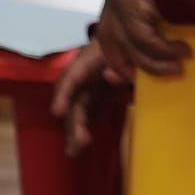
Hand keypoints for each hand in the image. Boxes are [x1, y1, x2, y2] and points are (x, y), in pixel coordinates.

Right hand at [49, 38, 125, 154]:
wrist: (138, 42)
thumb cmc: (133, 45)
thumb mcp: (131, 53)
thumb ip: (123, 66)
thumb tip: (109, 76)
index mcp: (90, 59)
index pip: (72, 76)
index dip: (63, 94)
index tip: (57, 111)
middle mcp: (85, 74)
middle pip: (74, 99)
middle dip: (74, 121)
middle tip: (79, 142)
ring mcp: (91, 86)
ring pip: (79, 110)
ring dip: (76, 129)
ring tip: (74, 152)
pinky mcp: (98, 96)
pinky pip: (89, 113)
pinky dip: (85, 128)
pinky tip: (79, 147)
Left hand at [96, 0, 186, 81]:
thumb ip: (160, 17)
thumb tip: (171, 42)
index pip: (110, 28)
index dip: (116, 54)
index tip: (121, 74)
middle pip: (107, 40)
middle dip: (121, 64)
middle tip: (136, 80)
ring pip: (130, 45)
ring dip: (155, 63)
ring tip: (178, 68)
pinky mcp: (130, 5)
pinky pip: (145, 40)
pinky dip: (165, 51)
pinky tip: (183, 52)